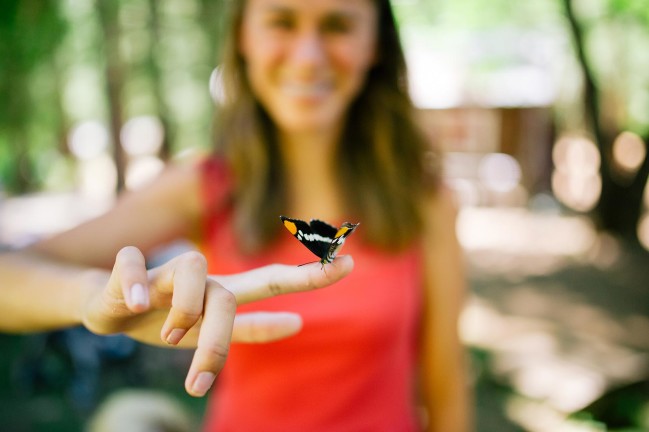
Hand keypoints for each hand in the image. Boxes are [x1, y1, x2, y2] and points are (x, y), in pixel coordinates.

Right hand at [81, 246, 353, 396]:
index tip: (350, 263)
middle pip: (242, 286)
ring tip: (168, 341)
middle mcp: (203, 279)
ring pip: (194, 271)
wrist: (102, 305)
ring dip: (183, 313)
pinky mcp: (127, 269)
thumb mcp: (206, 330)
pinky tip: (135, 303)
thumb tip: (297, 323)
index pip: (273, 281)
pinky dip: (135, 283)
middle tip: (231, 358)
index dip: (310, 274)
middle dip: (253, 314)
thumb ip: (250, 329)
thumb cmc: (162, 318)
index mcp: (223, 294)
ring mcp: (167, 271)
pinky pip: (135, 265)